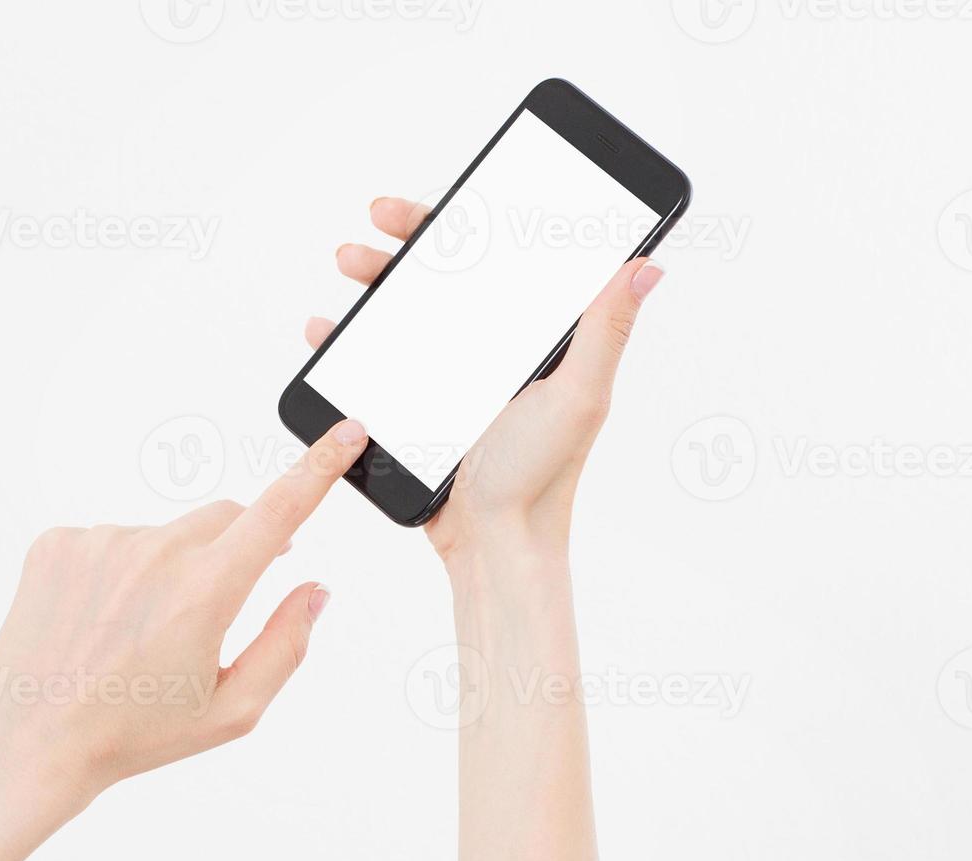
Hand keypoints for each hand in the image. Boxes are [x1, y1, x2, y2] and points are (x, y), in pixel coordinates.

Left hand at [0, 419, 367, 800]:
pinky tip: (102, 620)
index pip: (281, 509)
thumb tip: (314, 590)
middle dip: (237, 550)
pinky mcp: (59, 543)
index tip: (347, 433)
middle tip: (213, 611)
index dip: (321, 465)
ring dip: (173, 567)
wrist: (31, 742)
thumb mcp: (234, 709)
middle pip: (227, 520)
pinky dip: (122, 571)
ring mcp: (101, 542)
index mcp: (205, 592)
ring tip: (138, 632)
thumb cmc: (134, 732)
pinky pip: (116, 539)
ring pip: (168, 534)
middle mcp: (155, 553)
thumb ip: (288, 644)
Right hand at [320, 196, 664, 566]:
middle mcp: (497, 348)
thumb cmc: (543, 476)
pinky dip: (349, 338)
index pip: (506, 260)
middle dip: (412, 240)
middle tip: (379, 220)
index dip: (476, 223)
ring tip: (349, 263)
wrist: (491, 546)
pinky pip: (380, 359)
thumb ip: (605, 330)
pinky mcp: (420, 404)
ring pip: (409, 309)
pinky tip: (326, 328)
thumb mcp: (579, 396)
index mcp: (538, 338)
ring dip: (375, 278)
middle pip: (450, 274)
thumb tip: (646, 265)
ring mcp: (454, 375)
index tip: (445, 202)